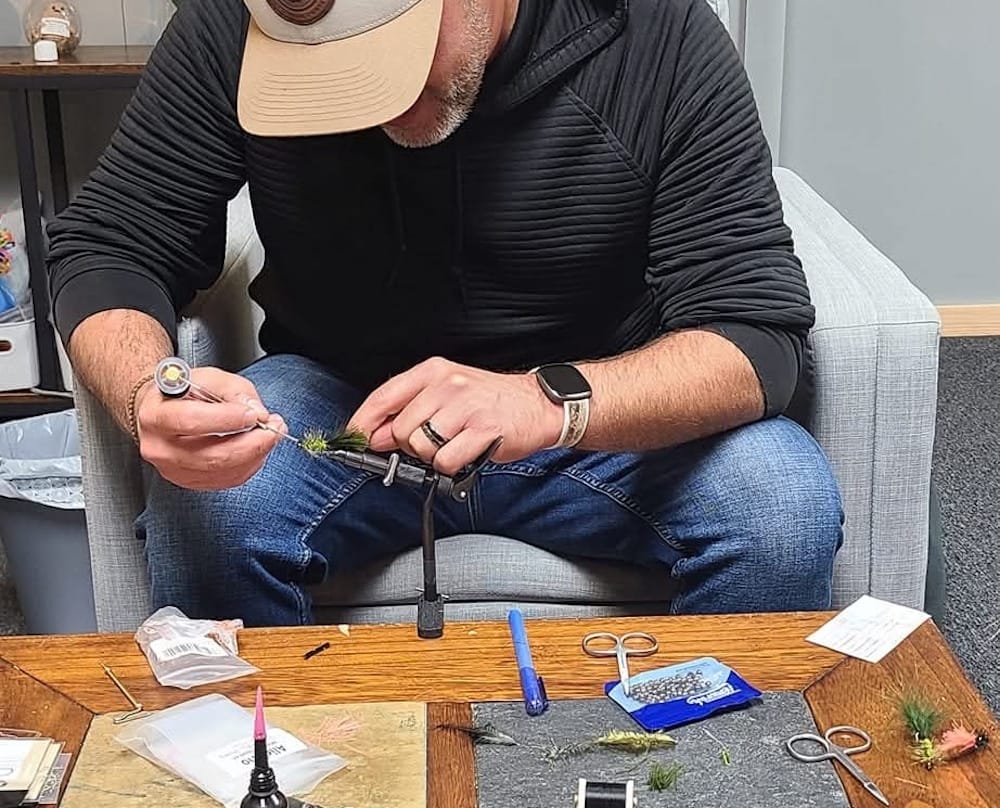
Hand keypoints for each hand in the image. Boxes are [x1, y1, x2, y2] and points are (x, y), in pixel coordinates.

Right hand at [133, 366, 286, 489]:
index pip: (192, 421)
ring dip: (256, 454)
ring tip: (270, 434)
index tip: (253, 413)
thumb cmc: (183, 392)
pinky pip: (228, 479)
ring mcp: (173, 470)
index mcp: (156, 417)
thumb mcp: (207, 377)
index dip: (227, 419)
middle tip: (274, 427)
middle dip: (252, 443)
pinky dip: (249, 464)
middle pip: (212, 456)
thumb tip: (257, 413)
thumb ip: (233, 390)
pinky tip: (256, 448)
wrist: (163, 411)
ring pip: (224, 471)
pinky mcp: (190, 482)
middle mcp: (160, 449)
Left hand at [348, 357, 563, 474]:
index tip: (353, 438)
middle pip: (400, 430)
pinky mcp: (483, 430)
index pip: (384, 396)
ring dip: (434, 456)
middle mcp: (447, 384)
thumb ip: (410, 410)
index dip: (363, 422)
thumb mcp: (447, 393)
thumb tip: (376, 436)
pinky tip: (469, 451)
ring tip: (455, 444)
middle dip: (410, 445)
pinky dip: (454, 465)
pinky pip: (446, 461)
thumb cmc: (490, 401)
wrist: (537, 405)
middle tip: (434, 442)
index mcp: (433, 371)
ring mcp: (465, 406)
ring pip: (421, 447)